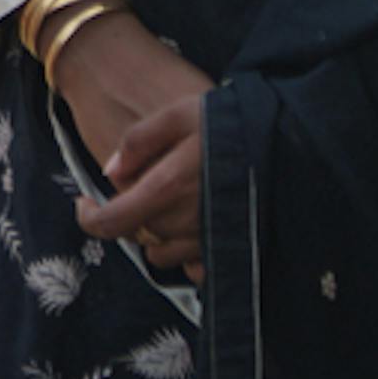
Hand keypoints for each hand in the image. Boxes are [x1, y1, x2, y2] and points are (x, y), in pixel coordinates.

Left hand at [57, 11, 212, 277]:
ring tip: (167, 202)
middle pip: (139, 234)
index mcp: (169, 187)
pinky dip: (188, 252)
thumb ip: (138, 141)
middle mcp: (188, 220)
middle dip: (130, 214)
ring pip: (165, 253)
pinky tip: (193, 224)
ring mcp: (213, 237)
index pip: (113, 222)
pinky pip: (198, 264)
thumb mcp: (179, 114)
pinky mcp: (236, 246)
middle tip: (140, 186)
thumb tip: (110, 173)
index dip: (89, 218)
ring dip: (156, 234)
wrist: (294, 141)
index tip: (84, 203)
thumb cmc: (234, 122)